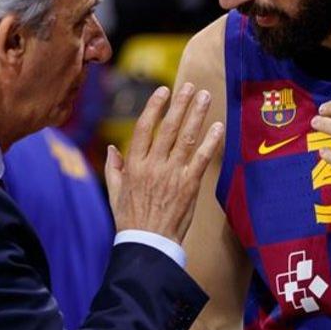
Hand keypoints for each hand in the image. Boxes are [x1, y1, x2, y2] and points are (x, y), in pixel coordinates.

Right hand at [105, 83, 223, 243]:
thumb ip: (114, 168)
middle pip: (169, 127)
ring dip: (197, 115)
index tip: (163, 91)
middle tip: (190, 86)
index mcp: (134, 164)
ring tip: (205, 96)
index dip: (154, 107)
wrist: (148, 243)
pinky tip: (218, 126)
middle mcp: (153, 165)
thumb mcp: (115, 192)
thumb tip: (112, 148)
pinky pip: (202, 158)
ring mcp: (172, 174)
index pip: (144, 127)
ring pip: (186, 138)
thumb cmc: (130, 219)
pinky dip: (211, 141)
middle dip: (180, 103)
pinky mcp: (189, 185)